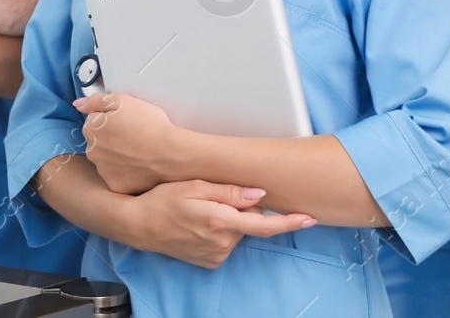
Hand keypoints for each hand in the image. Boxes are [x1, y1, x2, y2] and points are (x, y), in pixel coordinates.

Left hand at [74, 92, 178, 195]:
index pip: (94, 120)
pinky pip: (117, 176)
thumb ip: (96, 100)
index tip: (126, 121)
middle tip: (134, 135)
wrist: (171, 154)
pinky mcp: (115, 185)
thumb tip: (78, 104)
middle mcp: (92, 151)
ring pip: (107, 160)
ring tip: (138, 150)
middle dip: (112, 138)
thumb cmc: (150, 125)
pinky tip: (139, 164)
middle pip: (99, 141)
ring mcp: (103, 170)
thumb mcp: (122, 100)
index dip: (112, 119)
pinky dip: (125, 172)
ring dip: (118, 155)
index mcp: (91, 129)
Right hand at [122, 181, 315, 268]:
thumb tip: (259, 194)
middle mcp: (221, 243)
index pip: (264, 225)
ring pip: (237, 232)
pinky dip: (220, 231)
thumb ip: (229, 192)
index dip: (290, 222)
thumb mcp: (195, 186)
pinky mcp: (210, 262)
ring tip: (201, 211)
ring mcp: (216, 255)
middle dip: (241, 208)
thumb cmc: (164, 199)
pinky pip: (226, 242)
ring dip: (228, 220)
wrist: (140, 225)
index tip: (310, 218)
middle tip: (214, 197)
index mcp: (220, 221)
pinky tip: (200, 224)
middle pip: (248, 222)